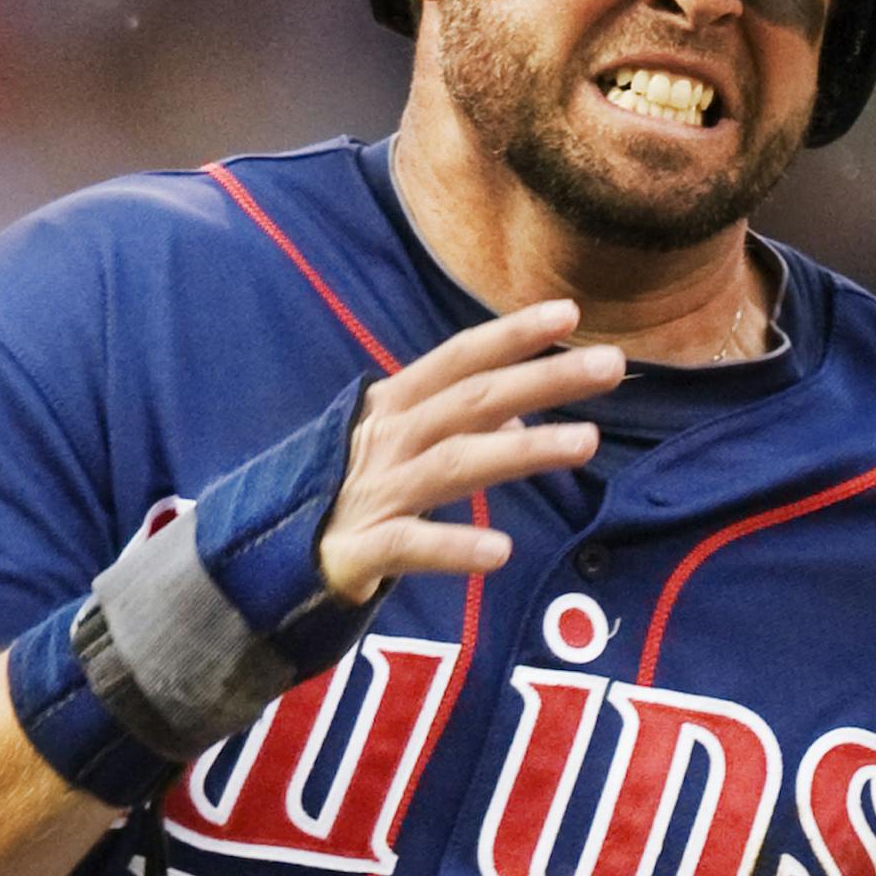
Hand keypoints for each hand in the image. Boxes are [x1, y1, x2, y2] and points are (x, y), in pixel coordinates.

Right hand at [319, 299, 621, 602]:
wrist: (263, 561)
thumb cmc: (345, 498)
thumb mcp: (399, 449)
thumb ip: (459, 427)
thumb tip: (525, 411)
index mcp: (394, 408)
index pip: (459, 359)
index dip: (512, 334)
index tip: (571, 314)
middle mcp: (385, 439)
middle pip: (472, 400)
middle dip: (543, 378)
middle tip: (612, 365)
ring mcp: (372, 493)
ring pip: (453, 463)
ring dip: (522, 449)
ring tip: (586, 442)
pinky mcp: (357, 552)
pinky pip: (410, 545)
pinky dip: (453, 547)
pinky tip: (500, 551)